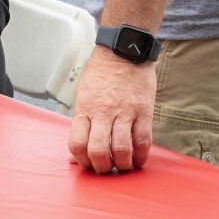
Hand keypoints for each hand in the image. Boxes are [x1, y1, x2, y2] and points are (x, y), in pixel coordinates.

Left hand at [68, 47, 155, 173]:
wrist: (123, 51)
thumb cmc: (101, 74)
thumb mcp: (83, 95)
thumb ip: (82, 122)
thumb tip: (75, 152)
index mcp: (85, 108)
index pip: (77, 143)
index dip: (81, 160)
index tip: (87, 163)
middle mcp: (103, 111)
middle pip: (98, 150)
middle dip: (102, 167)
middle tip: (106, 168)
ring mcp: (124, 111)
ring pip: (122, 149)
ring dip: (122, 164)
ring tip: (122, 165)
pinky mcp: (143, 111)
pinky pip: (143, 140)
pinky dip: (140, 155)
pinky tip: (138, 159)